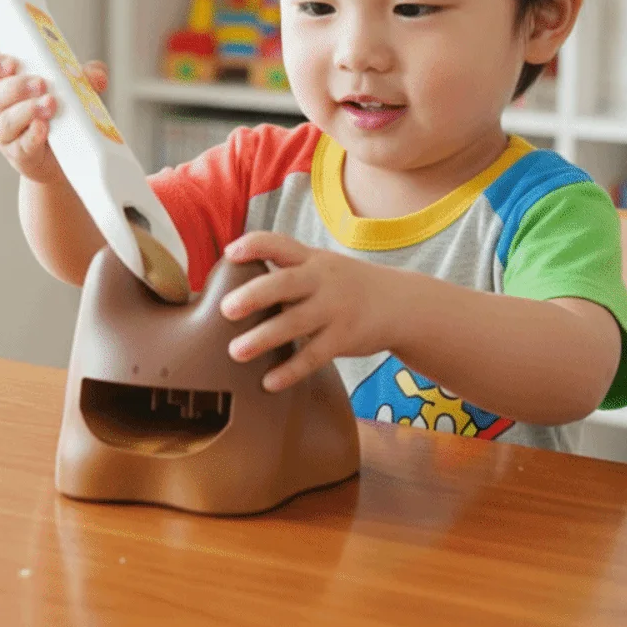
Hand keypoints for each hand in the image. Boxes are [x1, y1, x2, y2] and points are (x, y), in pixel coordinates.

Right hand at [0, 52, 108, 182]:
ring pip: (8, 120)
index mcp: (11, 86)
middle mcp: (4, 109)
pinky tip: (44, 128)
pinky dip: (33, 135)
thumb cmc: (66, 116)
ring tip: (50, 104)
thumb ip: (86, 77)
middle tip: (42, 83)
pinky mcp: (20, 155)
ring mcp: (9, 134)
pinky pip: (22, 145)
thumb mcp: (77, 91)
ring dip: (28, 110)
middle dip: (19, 86)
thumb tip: (97, 76)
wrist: (71, 157)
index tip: (12, 63)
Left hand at [220, 232, 397, 391]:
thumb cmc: (345, 286)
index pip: (280, 244)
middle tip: (225, 310)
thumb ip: (287, 271)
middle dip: (254, 295)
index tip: (230, 253)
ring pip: (295, 322)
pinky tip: (269, 382)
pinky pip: (314, 355)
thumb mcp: (322, 266)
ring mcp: (335, 308)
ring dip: (263, 337)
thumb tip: (234, 285)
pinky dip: (291, 370)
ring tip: (236, 351)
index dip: (254, 245)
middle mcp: (322, 279)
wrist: (401, 304)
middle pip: (285, 282)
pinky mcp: (344, 337)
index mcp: (311, 259)